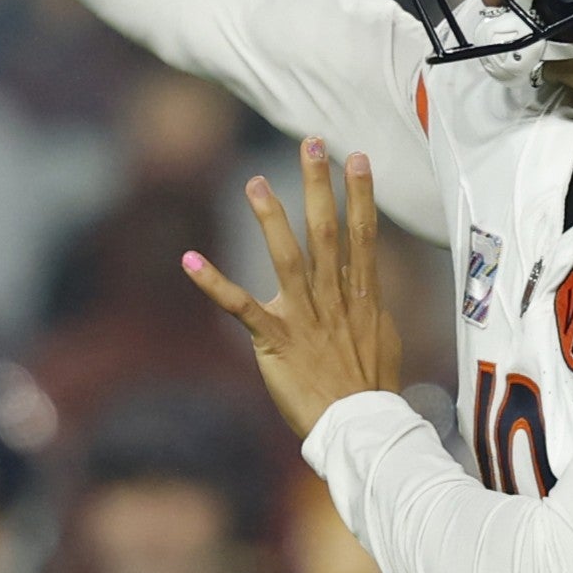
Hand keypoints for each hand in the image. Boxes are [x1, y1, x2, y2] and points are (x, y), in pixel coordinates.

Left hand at [183, 143, 409, 439]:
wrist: (360, 428)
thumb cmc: (372, 389)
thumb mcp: (383, 339)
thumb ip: (370, 306)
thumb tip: (367, 284)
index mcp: (362, 297)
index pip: (363, 235)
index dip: (360, 195)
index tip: (357, 158)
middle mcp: (334, 299)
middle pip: (328, 233)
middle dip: (320, 186)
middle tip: (313, 144)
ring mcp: (305, 317)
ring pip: (288, 258)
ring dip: (271, 219)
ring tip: (256, 183)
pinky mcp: (275, 339)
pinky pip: (240, 307)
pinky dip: (214, 284)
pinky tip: (189, 260)